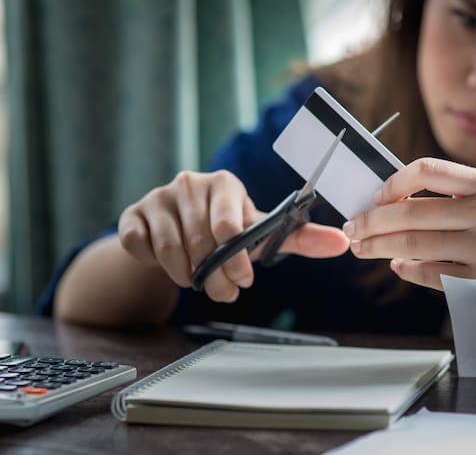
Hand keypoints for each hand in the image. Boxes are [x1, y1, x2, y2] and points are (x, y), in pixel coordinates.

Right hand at [118, 170, 348, 301]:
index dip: (237, 260)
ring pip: (172, 249)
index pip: (230, 225)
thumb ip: (299, 237)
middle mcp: (191, 184)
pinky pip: (140, 248)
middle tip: (224, 291)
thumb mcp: (260, 234)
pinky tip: (167, 264)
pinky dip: (155, 266)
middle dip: (215, 276)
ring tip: (198, 280)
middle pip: (202, 242)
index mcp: (226, 184)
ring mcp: (158, 198)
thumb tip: (343, 243)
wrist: (176, 232)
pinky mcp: (132, 216)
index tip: (244, 279)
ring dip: (187, 276)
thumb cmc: (226, 231)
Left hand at [342, 158, 475, 289]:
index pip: (427, 170)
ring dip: (378, 247)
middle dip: (371, 221)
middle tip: (353, 228)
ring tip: (363, 248)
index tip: (376, 196)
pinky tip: (398, 265)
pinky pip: (428, 274)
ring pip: (412, 245)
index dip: (393, 182)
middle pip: (411, 212)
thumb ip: (451, 193)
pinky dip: (405, 269)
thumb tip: (388, 200)